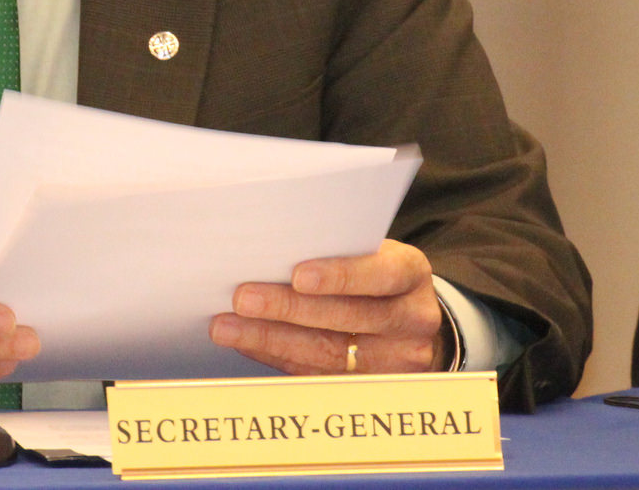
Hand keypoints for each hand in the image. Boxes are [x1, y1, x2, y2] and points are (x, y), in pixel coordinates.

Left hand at [210, 240, 445, 375]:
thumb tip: (268, 252)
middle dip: (288, 308)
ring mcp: (394, 360)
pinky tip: (246, 342)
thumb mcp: (371, 253)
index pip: (381, 275)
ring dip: (269, 337)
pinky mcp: (367, 386)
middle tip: (242, 298)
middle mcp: (411, 320)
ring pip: (326, 351)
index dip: (340, 276)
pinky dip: (275, 356)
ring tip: (227, 326)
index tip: (297, 275)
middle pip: (347, 317)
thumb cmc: (373, 273)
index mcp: (411, 275)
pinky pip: (316, 372)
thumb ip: (336, 251)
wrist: (409, 319)